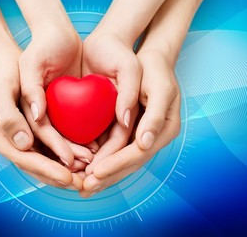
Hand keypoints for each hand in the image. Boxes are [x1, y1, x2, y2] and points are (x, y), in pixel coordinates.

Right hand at [0, 50, 81, 188]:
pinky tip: (88, 156)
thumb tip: (24, 144)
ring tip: (89, 172)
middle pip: (36, 164)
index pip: (23, 158)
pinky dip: (70, 153)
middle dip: (60, 175)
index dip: (46, 169)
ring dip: (68, 168)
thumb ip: (9, 116)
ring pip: (47, 158)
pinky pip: (53, 147)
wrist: (12, 60)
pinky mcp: (36, 131)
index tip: (67, 176)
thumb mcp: (1, 88)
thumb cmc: (5, 70)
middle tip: (83, 183)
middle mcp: (9, 140)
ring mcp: (23, 136)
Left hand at [80, 50, 180, 196]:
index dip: (117, 165)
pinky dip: (100, 161)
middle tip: (84, 188)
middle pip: (129, 163)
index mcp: (164, 129)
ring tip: (82, 187)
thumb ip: (154, 115)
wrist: (148, 57)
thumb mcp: (159, 87)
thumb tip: (144, 143)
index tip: (96, 173)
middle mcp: (153, 137)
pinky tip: (84, 169)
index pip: (139, 154)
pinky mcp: (128, 130)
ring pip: (120, 161)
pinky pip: (114, 150)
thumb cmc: (155, 69)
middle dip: (107, 177)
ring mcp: (140, 135)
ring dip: (102, 176)